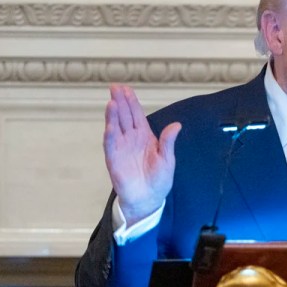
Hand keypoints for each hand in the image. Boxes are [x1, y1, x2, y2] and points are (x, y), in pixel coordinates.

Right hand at [103, 84, 180, 224]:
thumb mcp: (167, 159)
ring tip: (112, 102)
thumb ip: (168, 142)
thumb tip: (177, 125)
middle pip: (124, 116)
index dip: (131, 101)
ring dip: (113, 115)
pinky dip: (110, 135)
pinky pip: (111, 145)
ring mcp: (121, 148)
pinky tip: (110, 125)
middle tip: (114, 87)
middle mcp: (131, 139)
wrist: (149, 199)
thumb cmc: (159, 180)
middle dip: (120, 102)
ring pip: (116, 127)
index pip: (136, 115)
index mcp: (145, 136)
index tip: (126, 88)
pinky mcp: (114, 160)